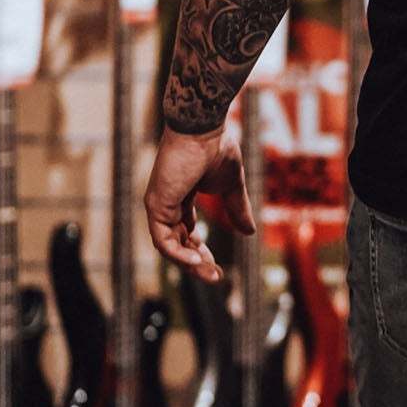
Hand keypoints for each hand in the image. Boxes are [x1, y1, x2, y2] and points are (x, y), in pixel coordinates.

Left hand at [143, 126, 255, 284]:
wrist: (203, 129)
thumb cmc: (216, 148)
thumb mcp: (231, 186)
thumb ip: (237, 209)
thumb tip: (250, 232)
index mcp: (181, 198)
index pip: (187, 233)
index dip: (202, 250)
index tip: (218, 266)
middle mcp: (166, 204)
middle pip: (178, 243)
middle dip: (197, 262)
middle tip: (215, 277)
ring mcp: (159, 205)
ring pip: (170, 246)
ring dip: (189, 263)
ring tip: (210, 273)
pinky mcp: (156, 205)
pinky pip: (164, 240)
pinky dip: (179, 253)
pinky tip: (197, 259)